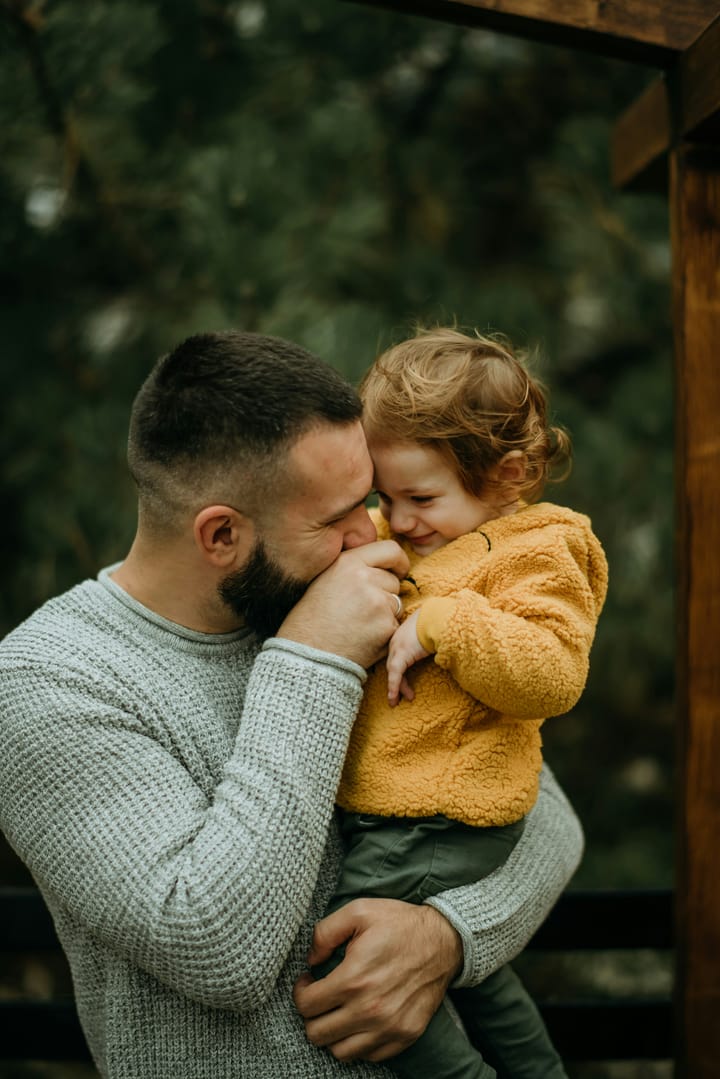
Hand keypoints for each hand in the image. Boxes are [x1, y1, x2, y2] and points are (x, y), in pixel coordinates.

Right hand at [277, 541, 408, 668]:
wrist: (306, 654)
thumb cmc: (311, 620)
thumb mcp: (326, 580)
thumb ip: (353, 568)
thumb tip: (382, 563)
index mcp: (348, 562)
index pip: (390, 550)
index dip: (398, 562)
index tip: (398, 571)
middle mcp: (365, 578)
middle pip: (393, 580)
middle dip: (385, 593)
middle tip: (360, 610)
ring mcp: (378, 602)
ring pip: (396, 604)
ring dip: (385, 614)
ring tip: (358, 625)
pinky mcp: (386, 626)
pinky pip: (395, 626)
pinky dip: (385, 633)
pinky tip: (363, 639)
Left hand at [293, 898, 461, 1062]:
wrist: (443, 940)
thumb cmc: (399, 924)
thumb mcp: (359, 911)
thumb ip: (325, 932)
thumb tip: (310, 960)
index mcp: (353, 979)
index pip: (306, 1005)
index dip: (300, 992)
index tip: (307, 982)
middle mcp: (369, 1010)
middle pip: (317, 1034)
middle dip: (311, 1015)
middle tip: (320, 998)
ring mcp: (388, 1027)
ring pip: (340, 1052)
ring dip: (333, 1033)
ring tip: (338, 1012)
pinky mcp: (405, 1036)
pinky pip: (368, 1056)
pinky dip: (358, 1043)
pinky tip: (360, 1020)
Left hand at [386, 610, 430, 705]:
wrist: (438, 616)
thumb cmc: (439, 623)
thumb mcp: (431, 635)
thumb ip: (429, 644)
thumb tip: (442, 652)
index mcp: (402, 636)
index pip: (397, 657)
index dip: (398, 671)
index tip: (402, 682)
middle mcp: (396, 641)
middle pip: (393, 666)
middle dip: (396, 682)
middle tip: (398, 697)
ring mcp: (397, 647)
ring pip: (392, 672)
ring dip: (396, 688)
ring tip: (398, 701)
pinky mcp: (401, 655)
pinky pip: (395, 675)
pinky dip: (394, 687)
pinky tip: (394, 698)